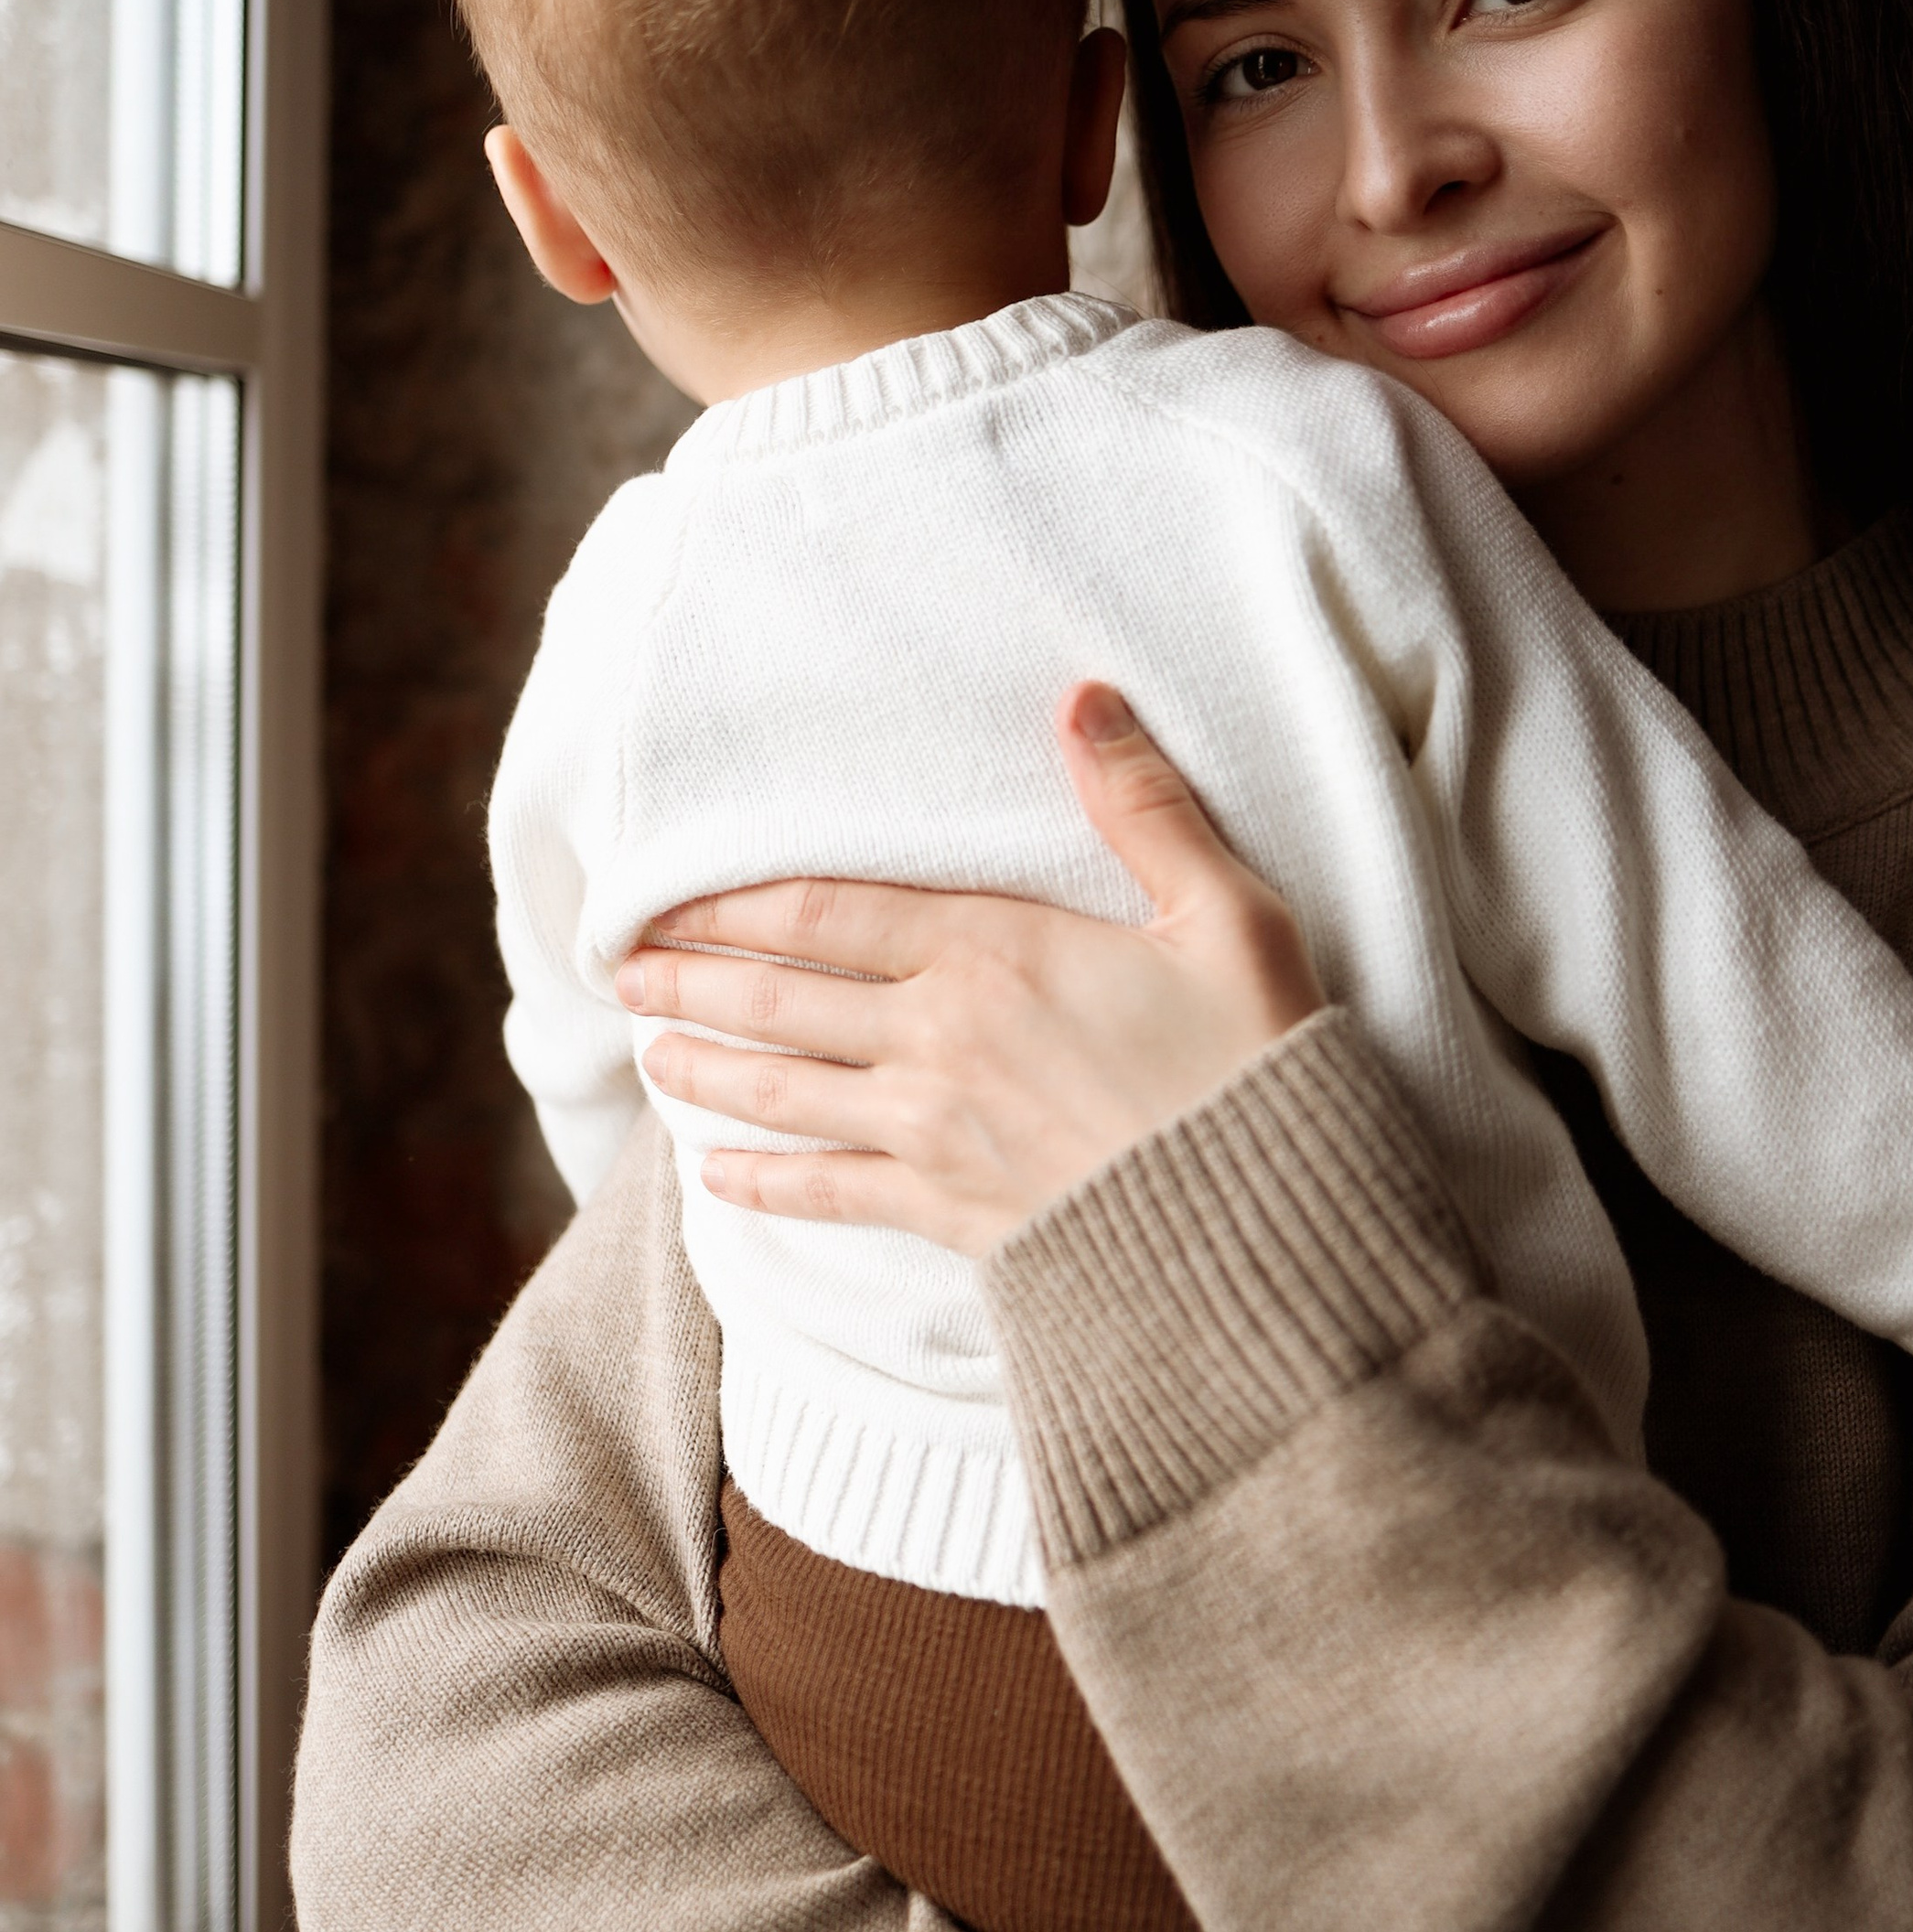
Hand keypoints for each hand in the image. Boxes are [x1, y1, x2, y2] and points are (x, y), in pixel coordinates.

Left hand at [613, 685, 1323, 1251]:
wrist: (1269, 1231)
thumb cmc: (1257, 1062)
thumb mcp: (1225, 916)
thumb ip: (1143, 809)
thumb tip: (1083, 701)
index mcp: (995, 953)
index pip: (828, 913)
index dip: (736, 903)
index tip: (666, 899)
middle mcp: (940, 1041)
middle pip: (783, 1000)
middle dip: (695, 982)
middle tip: (624, 970)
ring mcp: (937, 1134)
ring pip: (788, 1094)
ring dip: (709, 1074)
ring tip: (651, 1057)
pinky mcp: (954, 1215)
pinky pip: (834, 1195)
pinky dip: (765, 1186)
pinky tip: (719, 1182)